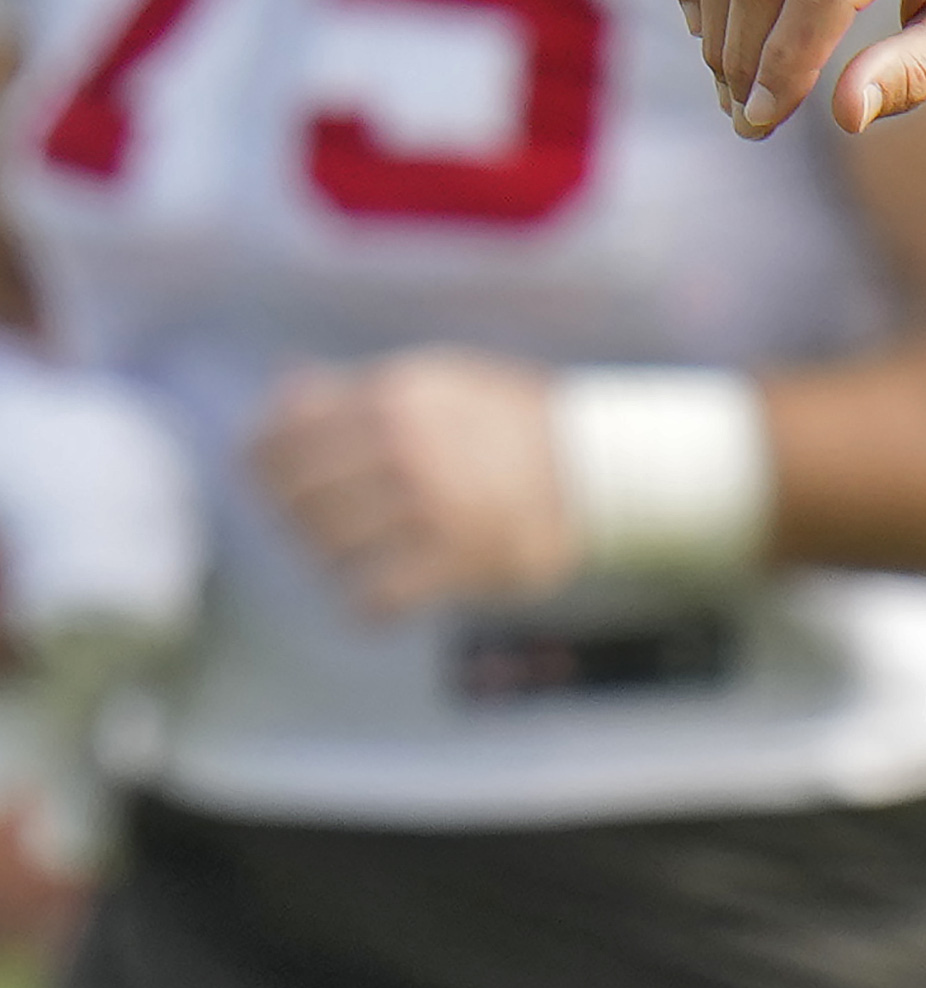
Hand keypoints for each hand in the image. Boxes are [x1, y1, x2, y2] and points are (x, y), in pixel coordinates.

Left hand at [253, 351, 577, 617]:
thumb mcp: (439, 384)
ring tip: (369, 556)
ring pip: (325, 550)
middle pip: (295, 501)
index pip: (278, 441)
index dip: (264, 471)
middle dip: (301, 521)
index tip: (280, 489)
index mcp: (395, 395)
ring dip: (338, 561)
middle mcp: (406, 444)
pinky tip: (388, 592)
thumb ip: (358, 390)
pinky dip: (370, 603)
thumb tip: (282, 389)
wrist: (598, 470)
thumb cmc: (507, 427)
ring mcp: (431, 502)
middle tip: (333, 528)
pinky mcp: (456, 558)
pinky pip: (371, 597)